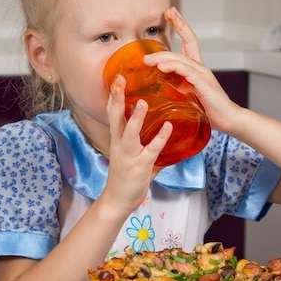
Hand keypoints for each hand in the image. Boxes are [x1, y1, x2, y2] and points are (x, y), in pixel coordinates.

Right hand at [100, 75, 171, 213]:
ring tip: (143, 102)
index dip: (114, 96)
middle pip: (115, 118)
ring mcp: (128, 156)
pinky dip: (160, 138)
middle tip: (119, 80)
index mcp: (117, 139)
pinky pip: (151, 150)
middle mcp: (119, 145)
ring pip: (130, 133)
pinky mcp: (139, 167)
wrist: (117, 201)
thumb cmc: (124, 178)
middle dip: (116, 99)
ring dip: (136, 118)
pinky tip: (168, 127)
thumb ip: (146, 144)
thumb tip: (162, 134)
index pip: (112, 114)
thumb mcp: (132, 156)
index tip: (116, 79)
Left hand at [142, 7, 242, 133]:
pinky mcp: (203, 84)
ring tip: (147, 58)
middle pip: (188, 41)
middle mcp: (200, 66)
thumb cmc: (208, 107)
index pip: (189, 40)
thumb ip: (176, 83)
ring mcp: (202, 74)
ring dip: (163, 56)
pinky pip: (186, 72)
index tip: (170, 12)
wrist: (227, 118)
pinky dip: (174, 67)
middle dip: (177, 25)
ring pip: (181, 59)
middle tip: (165, 14)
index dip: (181, 25)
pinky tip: (162, 67)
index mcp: (196, 67)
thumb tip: (157, 80)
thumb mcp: (187, 92)